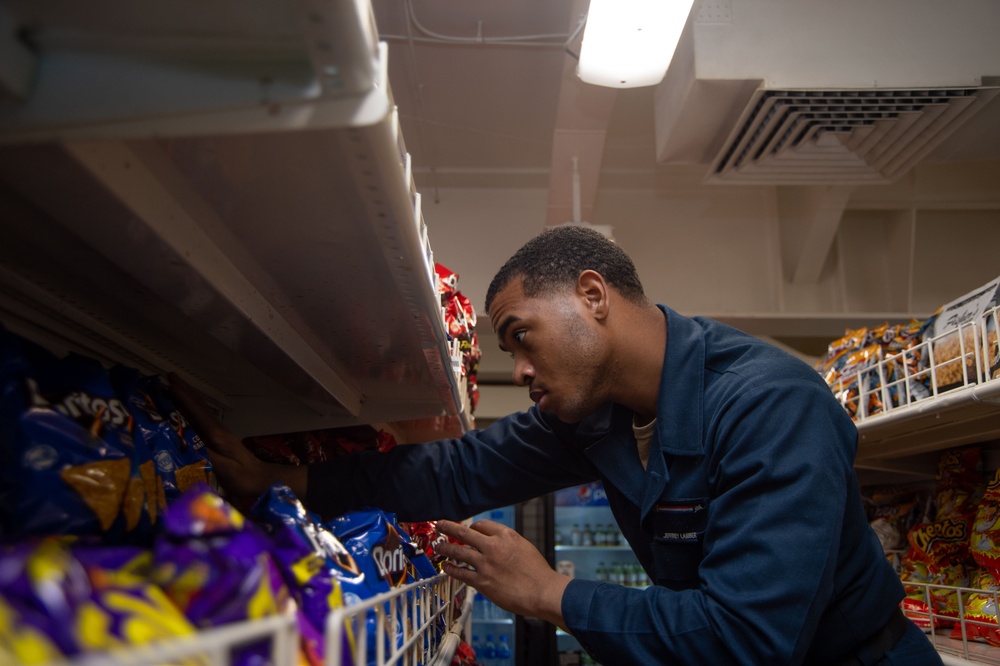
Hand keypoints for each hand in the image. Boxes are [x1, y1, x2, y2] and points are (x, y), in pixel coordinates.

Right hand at [166, 373, 304, 499]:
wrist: (261, 480)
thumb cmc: (244, 477)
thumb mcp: (224, 469)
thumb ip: (207, 456)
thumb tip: (187, 445)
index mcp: (217, 435)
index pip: (198, 412)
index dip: (184, 397)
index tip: (171, 383)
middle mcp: (217, 430)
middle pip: (199, 407)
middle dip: (184, 391)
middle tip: (169, 377)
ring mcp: (219, 434)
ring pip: (201, 412)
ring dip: (187, 399)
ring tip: (174, 389)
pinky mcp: (219, 440)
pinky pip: (201, 421)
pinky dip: (191, 412)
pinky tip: (186, 413)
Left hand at [435, 519, 569, 630]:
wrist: (542, 591)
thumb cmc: (537, 572)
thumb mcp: (524, 547)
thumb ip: (506, 542)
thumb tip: (493, 542)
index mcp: (506, 535)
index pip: (481, 524)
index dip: (471, 526)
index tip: (467, 529)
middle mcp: (494, 546)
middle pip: (464, 532)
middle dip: (448, 527)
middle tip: (439, 524)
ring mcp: (486, 564)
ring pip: (458, 551)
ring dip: (445, 547)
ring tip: (438, 546)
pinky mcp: (482, 582)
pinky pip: (461, 573)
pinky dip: (451, 568)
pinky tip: (446, 566)